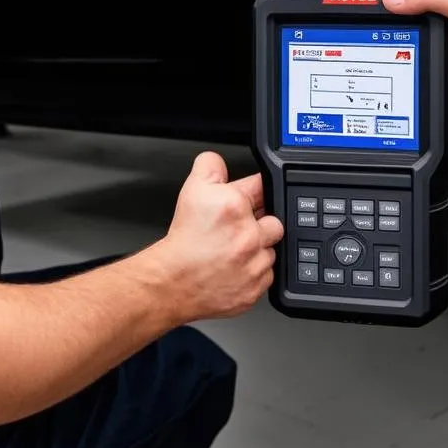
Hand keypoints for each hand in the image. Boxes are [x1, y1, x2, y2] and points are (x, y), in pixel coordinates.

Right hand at [154, 151, 283, 322]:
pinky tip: (235, 268)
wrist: (173, 281)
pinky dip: (254, 273)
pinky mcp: (256, 287)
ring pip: (271, 251)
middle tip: (238, 230)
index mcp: (235, 206)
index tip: (253, 198)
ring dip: (257, 250)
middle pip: (275, 222)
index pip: (264, 187)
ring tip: (233, 251)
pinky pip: (267, 276)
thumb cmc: (183, 240)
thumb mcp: (191, 190)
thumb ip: (209, 167)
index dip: (258, 192)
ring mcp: (254, 263)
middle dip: (260, 224)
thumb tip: (218, 160)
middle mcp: (249, 235)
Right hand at [383, 0, 447, 128]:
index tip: (367, 12)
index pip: (410, 2)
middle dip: (390, 43)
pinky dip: (415, 101)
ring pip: (410, 69)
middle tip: (374, 44)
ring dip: (402, 72)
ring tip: (389, 70)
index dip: (391, 6)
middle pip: (405, 38)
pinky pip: (425, 100)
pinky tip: (409, 95)